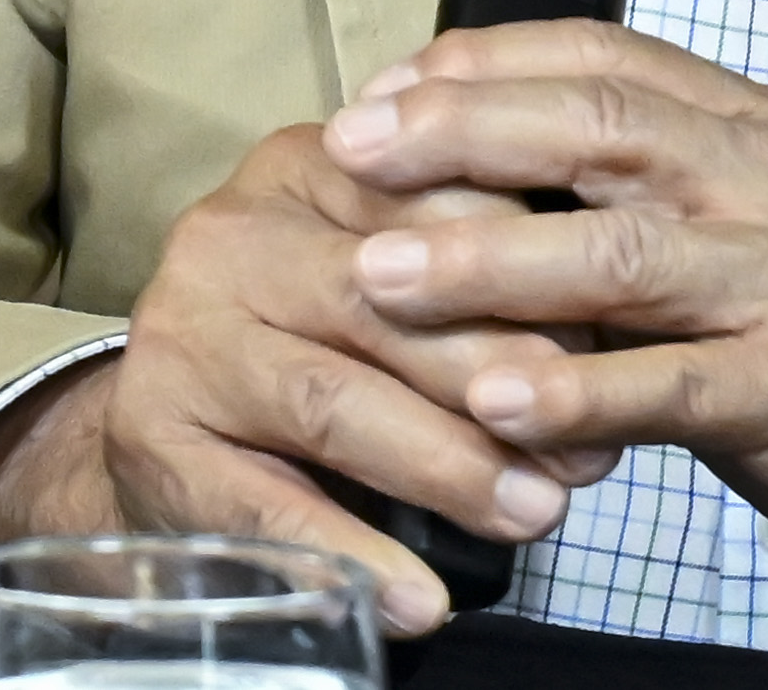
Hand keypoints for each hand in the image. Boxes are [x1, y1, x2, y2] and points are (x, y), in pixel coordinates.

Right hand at [0, 122, 619, 634]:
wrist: (173, 409)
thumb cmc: (321, 334)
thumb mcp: (392, 271)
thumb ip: (480, 272)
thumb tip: (617, 332)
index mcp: (307, 166)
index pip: (430, 197)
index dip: (530, 274)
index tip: (617, 346)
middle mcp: (232, 233)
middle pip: (384, 300)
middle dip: (502, 377)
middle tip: (591, 452)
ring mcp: (181, 335)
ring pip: (333, 400)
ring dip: (447, 468)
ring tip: (536, 517)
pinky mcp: (150, 436)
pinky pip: (263, 506)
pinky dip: (352, 554)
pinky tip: (423, 600)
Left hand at [320, 21, 767, 686]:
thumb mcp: (753, 248)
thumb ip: (649, 199)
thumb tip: (486, 163)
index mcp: (767, 132)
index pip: (609, 59)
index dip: (486, 65)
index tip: (383, 90)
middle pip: (604, 126)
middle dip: (461, 132)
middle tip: (349, 150)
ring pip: (625, 249)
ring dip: (487, 261)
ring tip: (380, 275)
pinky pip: (675, 385)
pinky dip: (576, 391)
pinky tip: (494, 400)